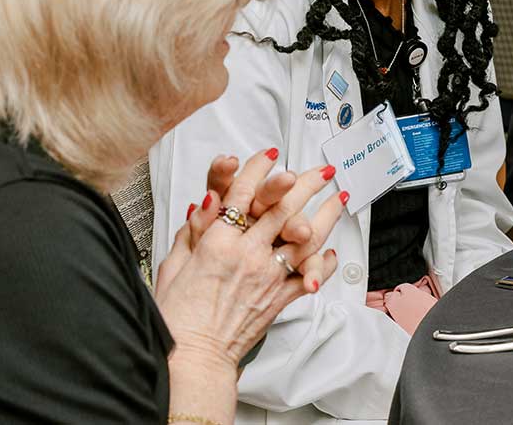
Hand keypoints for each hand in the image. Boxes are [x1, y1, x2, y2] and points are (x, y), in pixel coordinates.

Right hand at [154, 151, 343, 366]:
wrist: (194, 357)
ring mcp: (268, 276)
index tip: (268, 155)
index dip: (257, 170)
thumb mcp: (173, 265)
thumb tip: (206, 202)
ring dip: (326, 214)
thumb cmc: (178, 317)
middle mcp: (248, 254)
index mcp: (218, 242)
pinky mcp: (278, 299)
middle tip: (320, 170)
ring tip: (339, 197)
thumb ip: (192, 231)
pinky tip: (331, 251)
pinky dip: (322, 263)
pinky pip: (307, 276)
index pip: (242, 194)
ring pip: (305, 237)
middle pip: (283, 208)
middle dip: (305, 183)